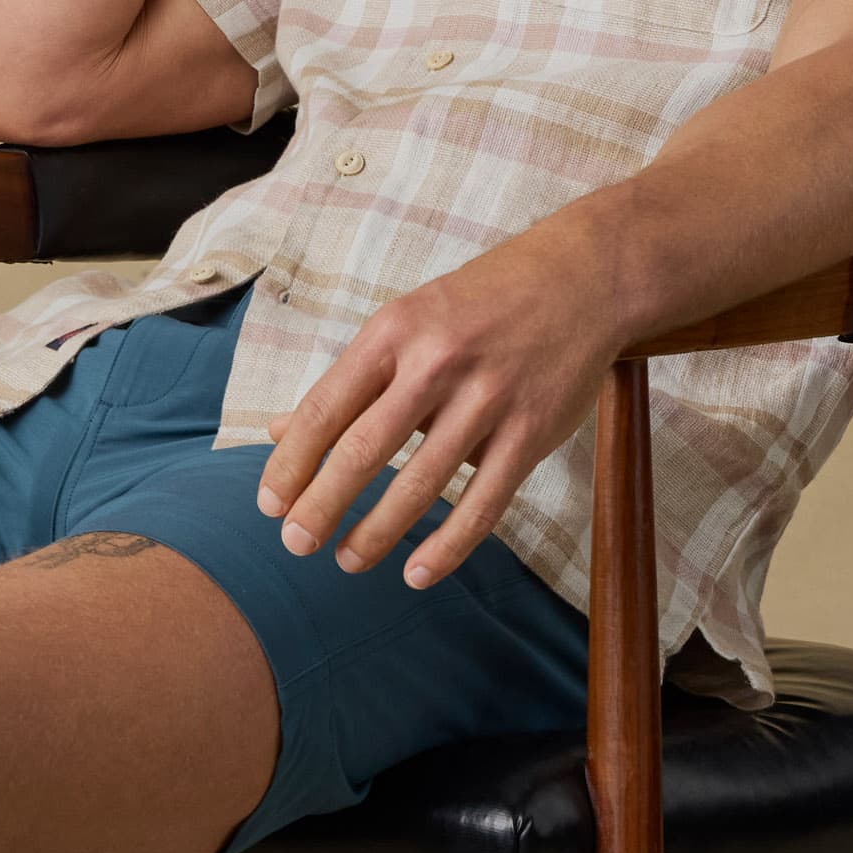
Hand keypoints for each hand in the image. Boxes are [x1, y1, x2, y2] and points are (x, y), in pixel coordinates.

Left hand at [254, 231, 624, 589]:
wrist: (583, 278)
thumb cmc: (478, 305)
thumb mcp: (403, 324)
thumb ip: (346, 383)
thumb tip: (278, 433)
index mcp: (393, 333)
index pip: (326, 410)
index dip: (292, 464)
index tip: (269, 506)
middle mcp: (436, 363)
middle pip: (363, 451)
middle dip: (321, 506)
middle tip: (295, 544)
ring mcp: (487, 399)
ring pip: (420, 484)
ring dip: (376, 533)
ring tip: (348, 561)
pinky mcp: (530, 432)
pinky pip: (482, 503)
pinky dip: (448, 545)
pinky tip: (417, 573)